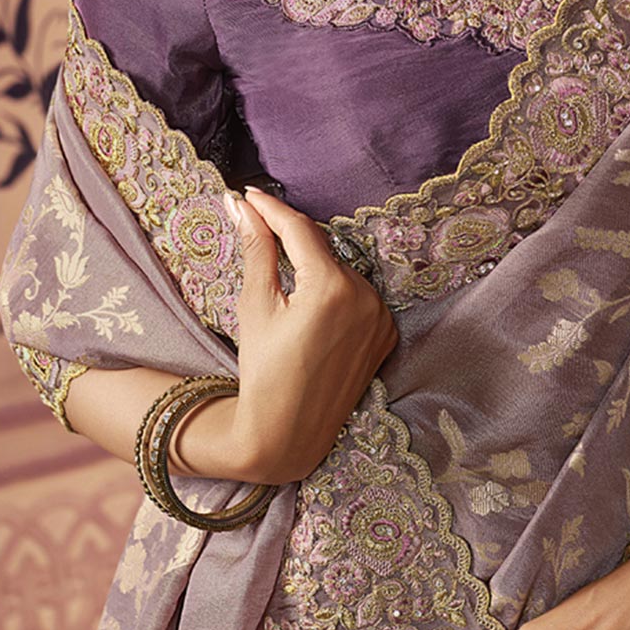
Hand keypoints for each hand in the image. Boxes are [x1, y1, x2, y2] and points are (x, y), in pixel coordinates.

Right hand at [226, 187, 398, 483]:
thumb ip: (258, 250)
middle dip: (291, 239)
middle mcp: (366, 296)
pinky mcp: (387, 334)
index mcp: (332, 288)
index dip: (272, 208)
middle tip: (258, 227)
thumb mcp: (256, 306)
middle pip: (322, 250)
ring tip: (285, 285)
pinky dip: (337, 293)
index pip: (300, 230)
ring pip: (341, 271)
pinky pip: (359, 297)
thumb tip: (242, 207)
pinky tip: (312, 309)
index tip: (249, 194)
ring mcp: (381, 316)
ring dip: (315, 267)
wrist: (286, 434)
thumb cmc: (263, 372)